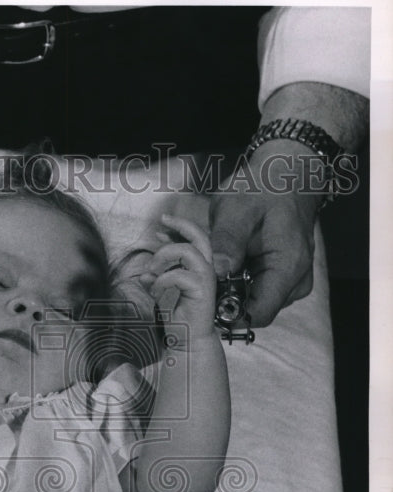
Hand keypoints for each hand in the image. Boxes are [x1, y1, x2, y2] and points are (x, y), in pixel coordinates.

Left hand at [139, 214, 216, 346]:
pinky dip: (162, 280)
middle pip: (200, 236)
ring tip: (151, 271)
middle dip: (180, 225)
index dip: (178, 228)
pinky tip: (155, 291)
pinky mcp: (202, 290)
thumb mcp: (163, 291)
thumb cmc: (177, 318)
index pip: (193, 239)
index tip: (161, 224)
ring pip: (186, 251)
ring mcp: (206, 279)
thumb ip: (159, 275)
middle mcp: (206, 270)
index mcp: (199, 268)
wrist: (187, 341)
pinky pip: (178, 274)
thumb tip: (148, 265)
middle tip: (161, 224)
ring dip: (163, 257)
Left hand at [209, 152, 321, 327]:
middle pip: (252, 311)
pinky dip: (235, 282)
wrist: (287, 176)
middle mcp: (294, 282)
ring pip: (251, 303)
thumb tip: (216, 271)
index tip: (201, 299)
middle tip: (197, 277)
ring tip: (210, 265)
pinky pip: (255, 291)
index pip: (257, 314)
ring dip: (227, 291)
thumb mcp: (237, 207)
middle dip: (222, 300)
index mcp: (287, 267)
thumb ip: (226, 240)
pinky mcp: (282, 278)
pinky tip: (223, 264)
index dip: (226, 315)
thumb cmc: (263, 188)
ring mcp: (290, 282)